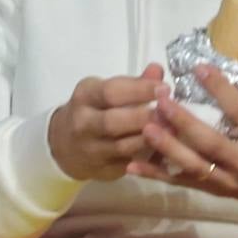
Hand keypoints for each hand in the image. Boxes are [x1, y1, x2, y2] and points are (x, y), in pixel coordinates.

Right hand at [48, 67, 166, 181]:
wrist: (64, 144)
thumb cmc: (93, 111)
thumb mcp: (105, 93)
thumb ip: (133, 84)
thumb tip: (157, 69)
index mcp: (85, 96)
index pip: (110, 92)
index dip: (138, 90)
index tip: (165, 88)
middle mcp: (84, 122)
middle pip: (113, 121)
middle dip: (144, 117)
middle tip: (171, 113)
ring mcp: (92, 147)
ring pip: (123, 146)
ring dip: (150, 140)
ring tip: (174, 131)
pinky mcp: (104, 168)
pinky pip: (130, 164)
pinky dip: (150, 158)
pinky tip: (168, 151)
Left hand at [131, 66, 237, 207]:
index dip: (222, 90)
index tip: (200, 67)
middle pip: (211, 143)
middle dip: (184, 122)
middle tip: (161, 99)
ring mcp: (229, 181)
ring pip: (193, 165)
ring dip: (167, 147)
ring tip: (145, 127)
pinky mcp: (215, 190)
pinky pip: (183, 182)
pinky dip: (157, 175)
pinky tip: (132, 165)